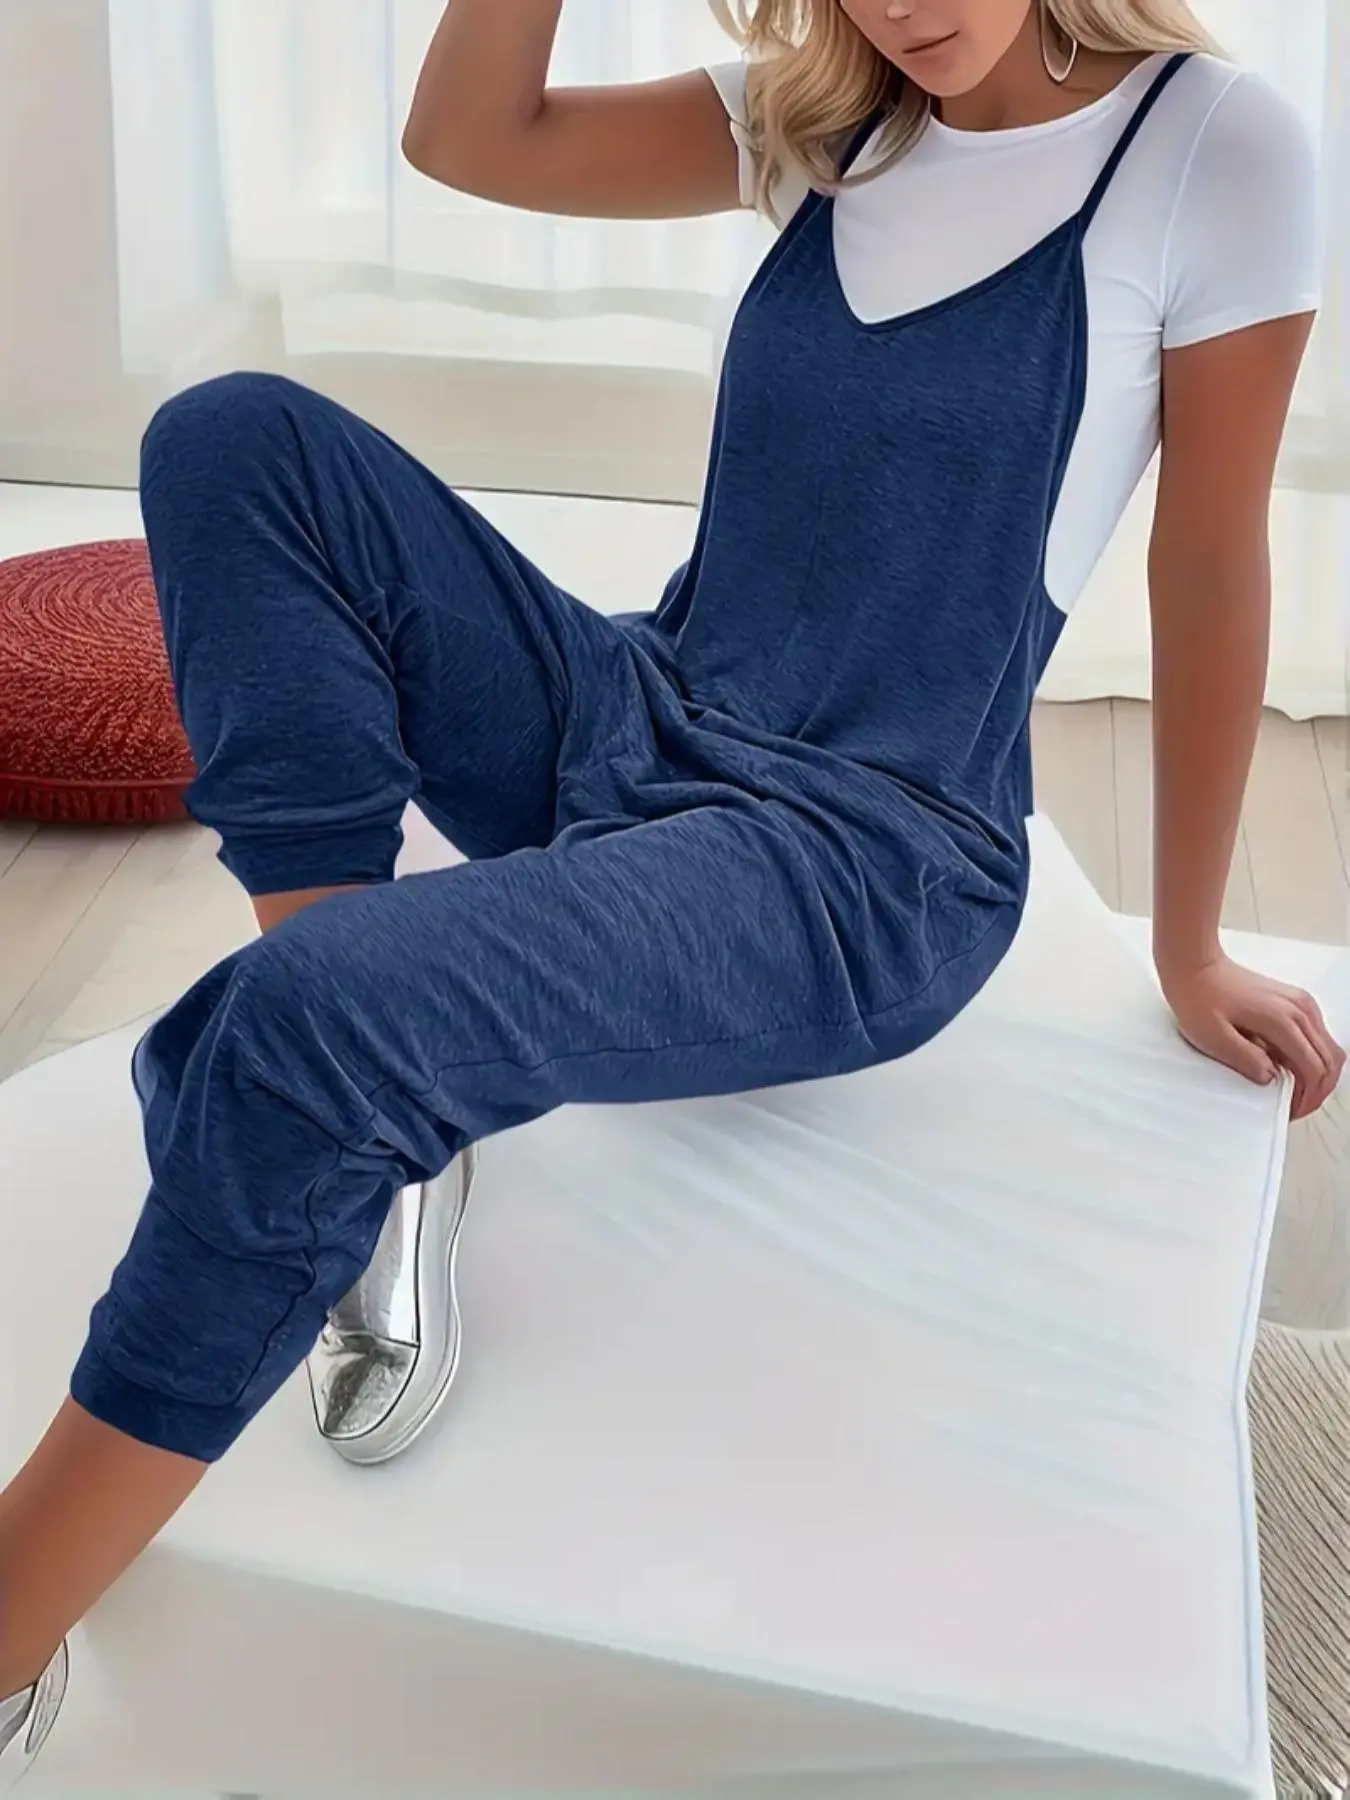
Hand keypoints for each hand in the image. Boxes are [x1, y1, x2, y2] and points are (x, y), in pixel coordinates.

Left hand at [1160, 952, 1345, 1120]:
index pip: (1314, 1069)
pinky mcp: (1295, 1001)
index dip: (1306, 1097)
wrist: (1195, 966)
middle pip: (1331, 1060)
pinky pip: (1318, 1035)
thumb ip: (1246, 1060)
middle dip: (1318, 1090)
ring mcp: (1300, 1003)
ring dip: (1318, 1074)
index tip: (1289, 1112)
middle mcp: (1300, 1010)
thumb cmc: (1198, 998)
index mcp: (1282, 1020)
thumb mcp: (1213, 1037)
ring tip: (1293, 1091)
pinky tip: (1289, 1067)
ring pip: (1329, 1048)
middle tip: (1295, 1108)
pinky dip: (1312, 1057)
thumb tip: (1271, 1078)